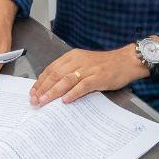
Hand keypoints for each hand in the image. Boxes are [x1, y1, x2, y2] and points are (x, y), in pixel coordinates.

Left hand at [29, 46, 144, 106]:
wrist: (126, 61)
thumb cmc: (105, 64)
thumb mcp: (84, 63)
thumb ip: (70, 72)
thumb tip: (52, 87)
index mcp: (72, 56)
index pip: (51, 68)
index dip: (40, 81)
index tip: (33, 92)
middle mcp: (78, 61)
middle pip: (55, 74)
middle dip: (43, 88)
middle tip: (34, 100)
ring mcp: (89, 69)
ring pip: (66, 80)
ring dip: (53, 92)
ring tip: (44, 101)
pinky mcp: (98, 77)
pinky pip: (82, 86)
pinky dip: (72, 93)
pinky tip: (65, 101)